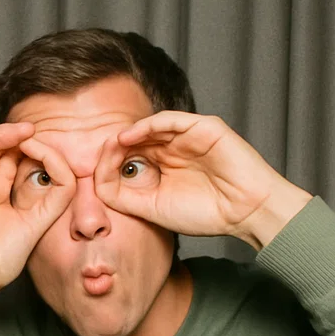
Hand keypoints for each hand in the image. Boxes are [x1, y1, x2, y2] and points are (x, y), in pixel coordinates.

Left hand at [95, 111, 310, 249]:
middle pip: (134, 142)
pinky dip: (147, 126)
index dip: (107, 165)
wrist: (244, 211)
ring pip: (148, 129)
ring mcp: (187, 137)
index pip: (128, 160)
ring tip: (108, 146)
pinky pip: (170, 120)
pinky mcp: (203, 127)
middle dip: (112, 149)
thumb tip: (96, 186)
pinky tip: (128, 137)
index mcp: (162, 169)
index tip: (90, 176)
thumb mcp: (152, 210)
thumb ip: (124, 197)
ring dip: (126, 136)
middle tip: (93, 155)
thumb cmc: (204, 214)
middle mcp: (172, 150)